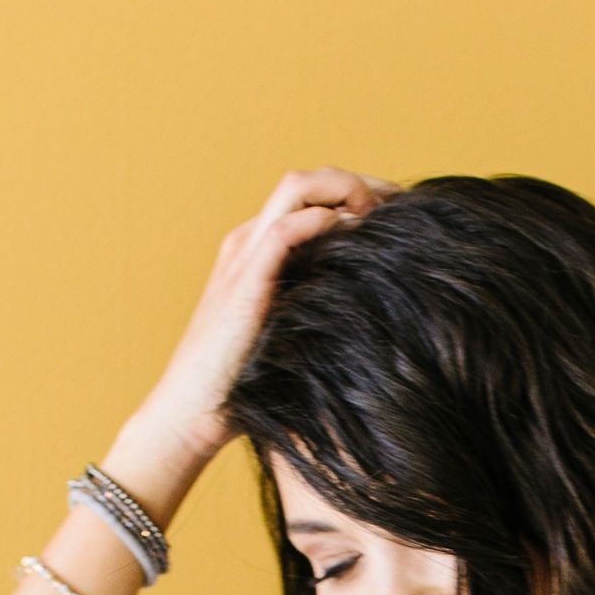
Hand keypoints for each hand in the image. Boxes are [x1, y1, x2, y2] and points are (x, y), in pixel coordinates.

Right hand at [139, 165, 399, 471]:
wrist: (189, 413)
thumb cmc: (244, 389)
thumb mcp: (291, 337)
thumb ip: (320, 313)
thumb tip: (377, 317)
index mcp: (258, 250)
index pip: (312, 197)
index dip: (359, 195)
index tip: (402, 214)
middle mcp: (249, 241)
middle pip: (310, 181)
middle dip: (362, 183)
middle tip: (404, 205)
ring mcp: (244, 256)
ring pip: (298, 188)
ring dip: (347, 190)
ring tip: (384, 214)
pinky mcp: (244, 281)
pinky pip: (286, 228)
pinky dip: (325, 220)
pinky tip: (357, 233)